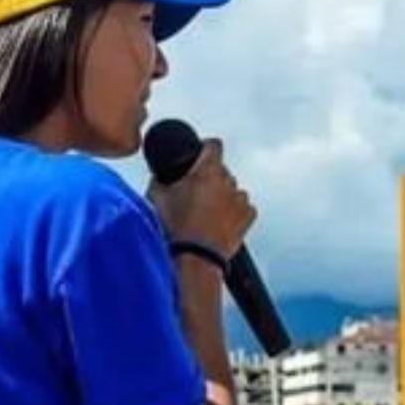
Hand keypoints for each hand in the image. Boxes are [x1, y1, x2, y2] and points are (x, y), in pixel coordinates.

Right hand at [146, 138, 256, 258]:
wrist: (195, 259)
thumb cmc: (176, 230)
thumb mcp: (156, 198)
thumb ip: (159, 179)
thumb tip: (159, 173)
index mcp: (206, 171)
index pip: (214, 144)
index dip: (205, 148)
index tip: (200, 154)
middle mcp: (227, 181)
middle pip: (222, 170)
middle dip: (210, 178)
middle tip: (195, 194)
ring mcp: (240, 199)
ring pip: (233, 189)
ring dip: (223, 196)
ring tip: (207, 213)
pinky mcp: (248, 217)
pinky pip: (244, 207)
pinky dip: (234, 212)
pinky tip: (219, 222)